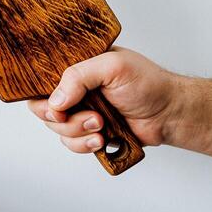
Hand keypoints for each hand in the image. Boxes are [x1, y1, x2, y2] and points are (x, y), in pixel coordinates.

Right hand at [26, 47, 182, 152]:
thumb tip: (55, 102)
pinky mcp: (89, 133)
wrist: (170, 114)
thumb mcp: (112, 66)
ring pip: (57, 130)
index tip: (58, 108)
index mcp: (76, 68)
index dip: (43, 97)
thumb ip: (78, 76)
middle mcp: (75, 90)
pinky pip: (71, 144)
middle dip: (62, 119)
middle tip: (89, 117)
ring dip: (77, 132)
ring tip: (101, 125)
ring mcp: (81, 112)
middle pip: (43, 109)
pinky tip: (102, 139)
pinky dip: (84, 145)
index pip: (42, 81)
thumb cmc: (147, 84)